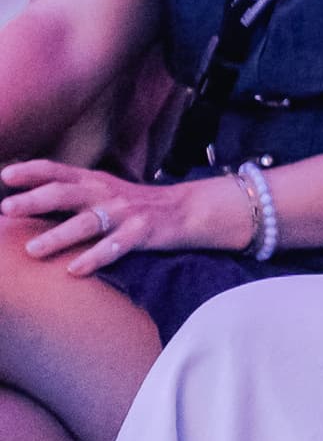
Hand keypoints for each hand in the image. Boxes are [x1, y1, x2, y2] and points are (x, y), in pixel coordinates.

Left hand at [0, 164, 237, 274]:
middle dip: (35, 200)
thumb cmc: (135, 204)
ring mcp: (124, 213)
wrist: (187, 209)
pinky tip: (75, 270)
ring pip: (86, 223)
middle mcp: (106, 193)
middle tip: (6, 208)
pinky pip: (116, 247)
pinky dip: (95, 258)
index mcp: (93, 180)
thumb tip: (27, 198)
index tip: (5, 174)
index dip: (31, 171)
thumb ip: (70, 192)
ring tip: (32, 250)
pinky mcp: (142, 233)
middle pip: (66, 194)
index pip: (58, 171)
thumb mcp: (102, 190)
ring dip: (58, 236)